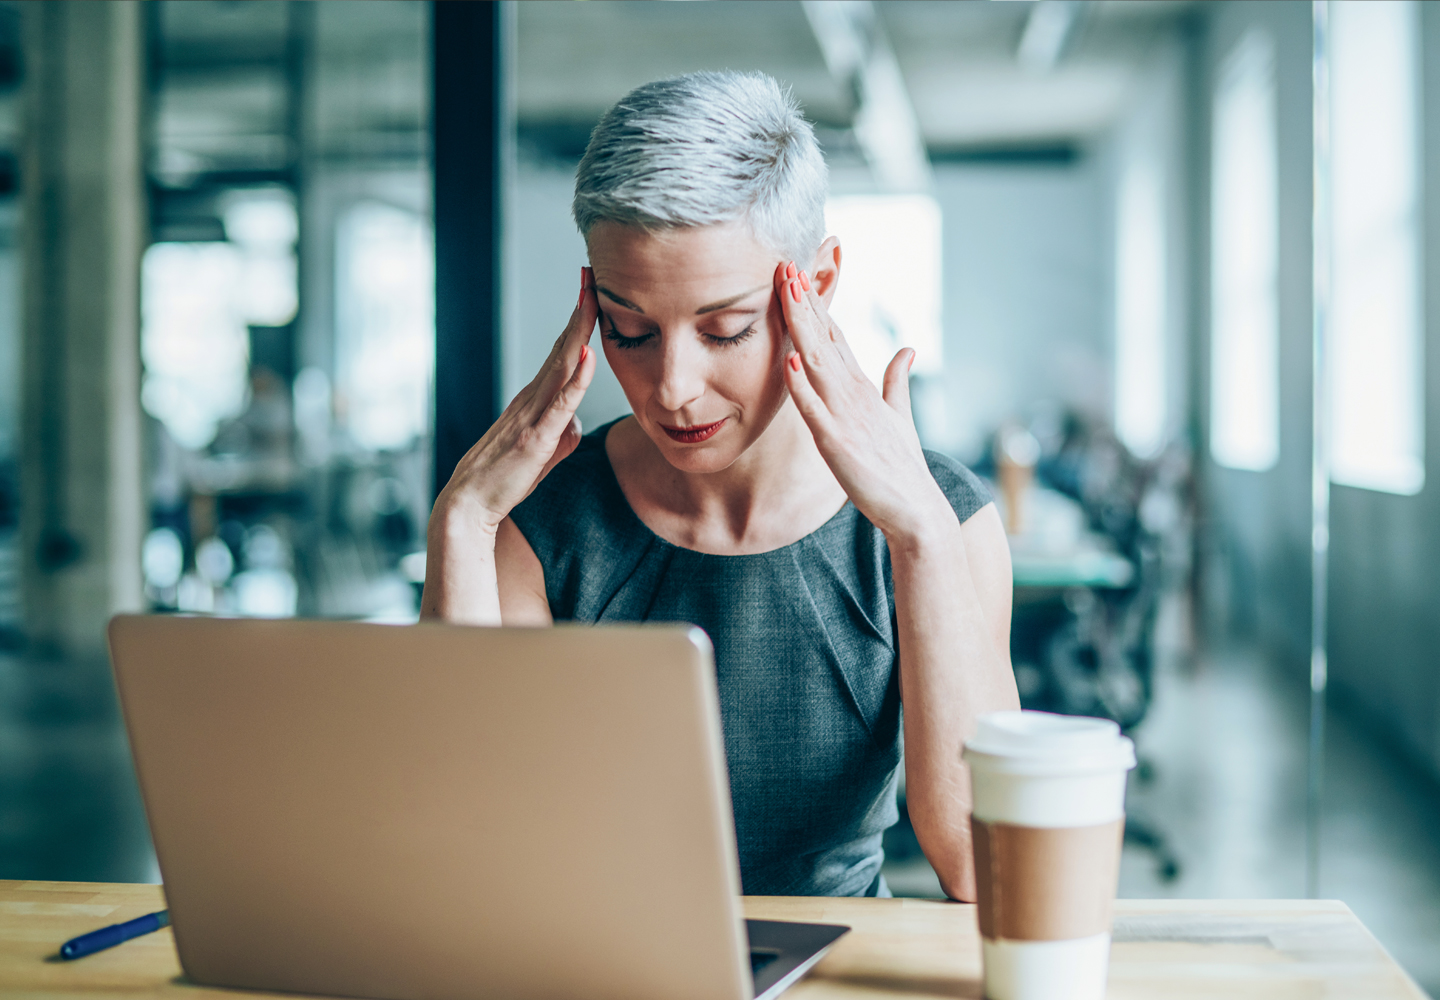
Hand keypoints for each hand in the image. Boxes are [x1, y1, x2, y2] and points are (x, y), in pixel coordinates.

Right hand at [433, 267, 599, 536]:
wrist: (468, 505)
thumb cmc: (503, 481)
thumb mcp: (541, 455)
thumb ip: (560, 435)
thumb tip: (574, 422)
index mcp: (533, 401)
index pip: (561, 354)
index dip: (577, 324)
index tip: (590, 293)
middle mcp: (530, 399)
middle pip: (561, 348)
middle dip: (578, 311)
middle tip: (590, 275)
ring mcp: (531, 415)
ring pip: (560, 366)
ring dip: (578, 332)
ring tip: (591, 299)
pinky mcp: (534, 438)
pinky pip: (559, 404)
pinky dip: (575, 379)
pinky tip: (586, 357)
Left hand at [777, 260, 950, 541]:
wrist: (917, 510)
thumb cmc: (902, 467)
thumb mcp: (899, 416)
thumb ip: (897, 381)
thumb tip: (907, 348)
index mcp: (863, 387)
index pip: (835, 334)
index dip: (816, 304)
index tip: (799, 273)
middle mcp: (854, 393)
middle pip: (824, 337)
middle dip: (804, 301)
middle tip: (787, 263)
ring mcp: (845, 416)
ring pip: (818, 361)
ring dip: (801, 325)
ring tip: (787, 291)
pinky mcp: (837, 442)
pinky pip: (814, 410)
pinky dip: (801, 385)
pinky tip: (789, 360)